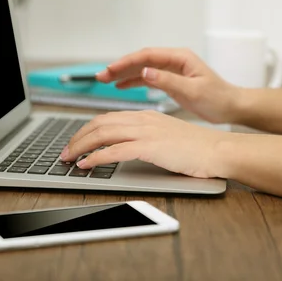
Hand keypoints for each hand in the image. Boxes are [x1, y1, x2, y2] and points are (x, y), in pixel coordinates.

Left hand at [60, 110, 228, 177]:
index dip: (87, 130)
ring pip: (102, 134)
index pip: (107, 118)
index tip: (76, 142)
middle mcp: (142, 120)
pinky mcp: (150, 147)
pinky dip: (96, 157)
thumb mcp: (166, 136)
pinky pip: (114, 151)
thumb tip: (126, 146)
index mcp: (145, 116)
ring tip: (68, 159)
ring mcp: (146, 132)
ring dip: (81, 147)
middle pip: (99, 123)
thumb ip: (146, 137)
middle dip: (77, 138)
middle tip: (64, 152)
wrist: (217, 149)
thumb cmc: (195, 148)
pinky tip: (86, 165)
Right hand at [95, 48, 240, 123]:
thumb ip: (168, 81)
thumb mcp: (193, 90)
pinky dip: (133, 81)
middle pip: (141, 60)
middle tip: (101, 75)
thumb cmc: (218, 98)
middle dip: (120, 66)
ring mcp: (172, 70)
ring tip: (105, 80)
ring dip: (124, 73)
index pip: (147, 56)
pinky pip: (148, 78)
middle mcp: (174, 60)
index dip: (126, 62)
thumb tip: (146, 72)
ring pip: (142, 68)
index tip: (111, 69)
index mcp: (180, 58)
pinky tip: (121, 85)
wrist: (232, 106)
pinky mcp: (171, 80)